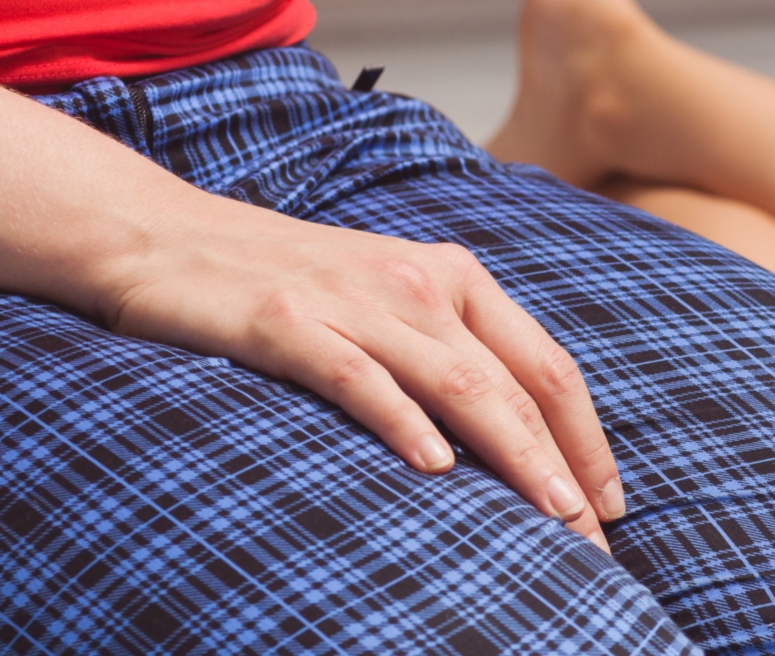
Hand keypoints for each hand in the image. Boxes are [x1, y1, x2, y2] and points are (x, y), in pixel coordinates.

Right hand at [94, 195, 623, 549]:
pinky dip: (402, 421)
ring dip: (513, 455)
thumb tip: (516, 438)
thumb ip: (449, 352)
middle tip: (590, 536)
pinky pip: (360, 377)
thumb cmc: (285, 284)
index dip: (587, 436)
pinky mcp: (287, 322)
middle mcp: (420, 284)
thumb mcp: (387, 304)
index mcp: (456, 279)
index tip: (610, 503)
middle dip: (562, 465)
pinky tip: (434, 467)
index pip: (548, 365)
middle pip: (516, 384)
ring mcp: (355, 302)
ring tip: (547, 513)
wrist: (164, 238)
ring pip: (459, 384)